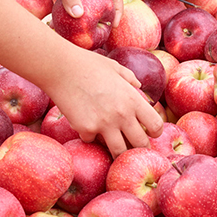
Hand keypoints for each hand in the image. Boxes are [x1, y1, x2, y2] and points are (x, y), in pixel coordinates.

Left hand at [22, 0, 124, 26]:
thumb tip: (79, 15)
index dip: (119, 10)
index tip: (113, 26)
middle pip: (104, 1)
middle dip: (104, 17)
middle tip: (100, 32)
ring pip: (88, 4)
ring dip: (87, 16)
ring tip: (83, 31)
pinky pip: (74, 3)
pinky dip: (73, 13)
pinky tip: (65, 22)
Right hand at [43, 47, 163, 157]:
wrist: (61, 67)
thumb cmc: (88, 64)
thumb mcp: (115, 67)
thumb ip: (130, 79)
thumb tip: (139, 86)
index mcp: (132, 99)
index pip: (156, 125)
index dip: (155, 131)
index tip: (150, 132)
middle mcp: (122, 114)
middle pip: (141, 144)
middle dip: (139, 147)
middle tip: (134, 145)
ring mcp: (104, 124)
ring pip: (119, 152)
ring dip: (118, 150)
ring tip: (114, 147)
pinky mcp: (85, 129)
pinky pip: (92, 140)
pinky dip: (89, 135)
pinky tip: (84, 124)